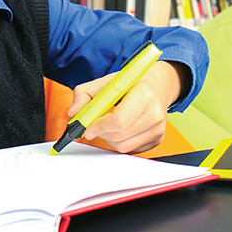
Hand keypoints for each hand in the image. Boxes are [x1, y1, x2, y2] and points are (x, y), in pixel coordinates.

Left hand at [68, 61, 183, 153]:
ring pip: (123, 146)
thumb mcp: (106, 81)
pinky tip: (122, 129)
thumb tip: (73, 112)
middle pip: (119, 136)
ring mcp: (158, 128)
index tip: (88, 128)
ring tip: (110, 125)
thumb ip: (84, 93)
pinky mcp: (157, 139)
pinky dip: (120, 142)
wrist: (157, 86)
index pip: (119, 121)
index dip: (99, 126)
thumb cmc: (131, 84)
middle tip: (97, 124)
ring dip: (110, 139)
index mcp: (143, 94)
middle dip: (102, 133)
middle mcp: (155, 113)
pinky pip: (131, 150)